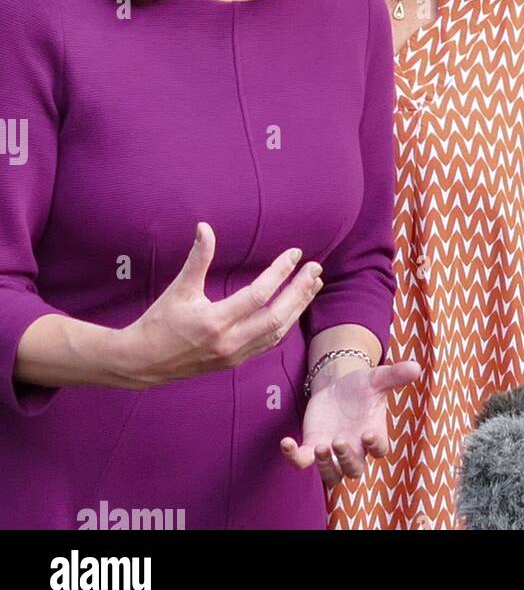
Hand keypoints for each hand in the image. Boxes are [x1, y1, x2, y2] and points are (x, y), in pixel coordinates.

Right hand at [117, 223, 322, 387]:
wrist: (141, 362)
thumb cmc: (159, 322)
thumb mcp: (179, 288)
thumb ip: (197, 258)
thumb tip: (204, 226)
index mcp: (215, 321)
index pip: (258, 295)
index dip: (280, 272)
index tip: (295, 254)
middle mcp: (229, 341)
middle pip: (277, 316)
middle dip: (300, 291)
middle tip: (315, 268)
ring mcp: (234, 355)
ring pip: (277, 332)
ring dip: (298, 307)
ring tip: (313, 285)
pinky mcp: (234, 362)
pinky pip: (268, 343)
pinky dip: (285, 324)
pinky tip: (294, 308)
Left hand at [280, 359, 420, 486]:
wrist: (338, 385)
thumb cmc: (362, 385)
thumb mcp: (377, 377)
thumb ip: (395, 375)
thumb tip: (417, 367)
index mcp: (373, 434)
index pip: (379, 450)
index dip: (375, 446)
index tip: (368, 434)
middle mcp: (355, 449)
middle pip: (354, 470)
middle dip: (347, 459)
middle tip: (338, 441)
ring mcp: (332, 452)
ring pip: (331, 475)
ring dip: (324, 465)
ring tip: (319, 446)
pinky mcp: (312, 447)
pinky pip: (302, 461)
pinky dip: (293, 456)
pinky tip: (286, 442)